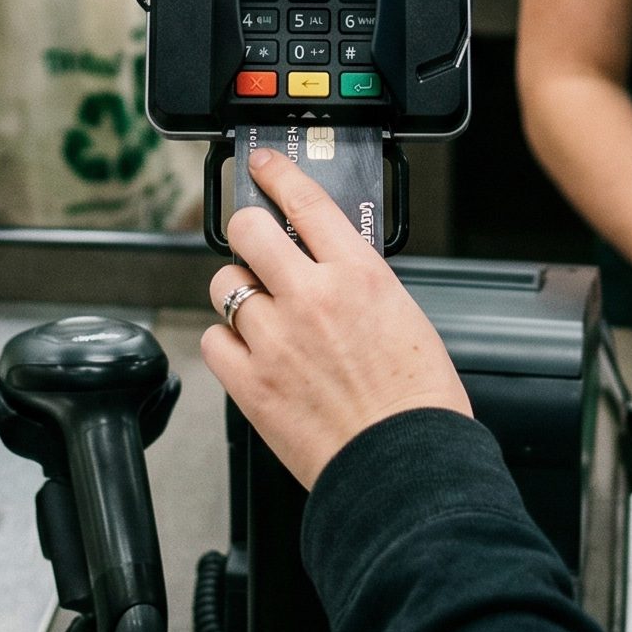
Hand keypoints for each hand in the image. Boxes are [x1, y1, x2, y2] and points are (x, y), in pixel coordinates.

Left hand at [201, 147, 471, 489]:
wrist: (406, 465)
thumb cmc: (417, 399)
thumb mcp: (401, 312)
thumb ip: (357, 281)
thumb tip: (328, 266)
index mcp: (356, 273)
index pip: (304, 199)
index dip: (276, 173)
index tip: (262, 165)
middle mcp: (309, 297)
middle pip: (248, 229)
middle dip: (247, 229)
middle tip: (253, 241)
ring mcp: (274, 339)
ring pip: (224, 284)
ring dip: (238, 291)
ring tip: (257, 310)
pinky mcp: (251, 383)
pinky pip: (213, 340)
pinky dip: (226, 342)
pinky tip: (247, 350)